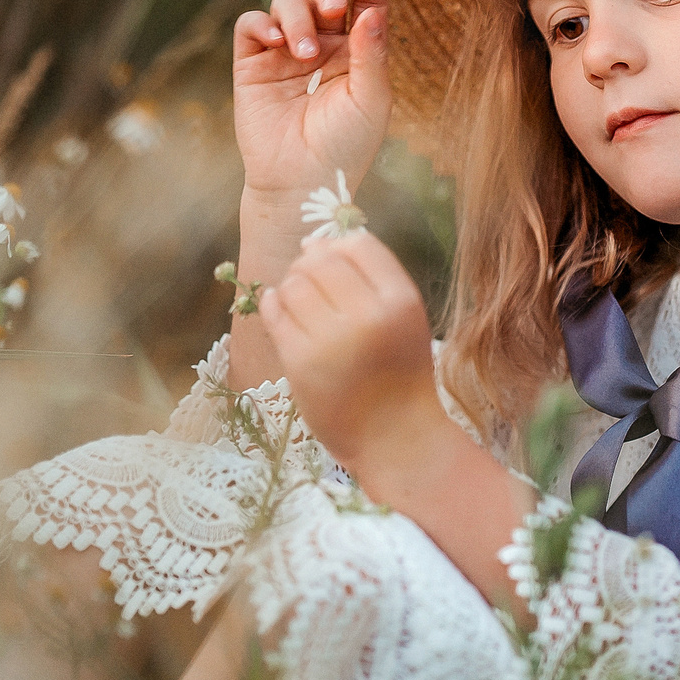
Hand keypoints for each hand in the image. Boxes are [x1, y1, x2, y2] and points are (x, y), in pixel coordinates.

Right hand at [232, 0, 391, 208]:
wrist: (302, 182)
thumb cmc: (345, 145)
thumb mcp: (370, 99)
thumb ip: (372, 53)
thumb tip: (372, 11)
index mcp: (357, 51)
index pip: (363, 3)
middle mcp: (323, 46)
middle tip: (333, 9)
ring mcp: (286, 52)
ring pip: (286, 1)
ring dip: (296, 16)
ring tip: (301, 52)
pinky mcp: (253, 63)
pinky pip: (252, 23)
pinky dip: (263, 23)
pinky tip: (277, 43)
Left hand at [257, 230, 443, 484]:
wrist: (395, 437)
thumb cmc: (399, 375)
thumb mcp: (405, 320)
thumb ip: (373, 279)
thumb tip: (314, 242)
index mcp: (400, 301)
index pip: (358, 244)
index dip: (339, 246)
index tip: (333, 262)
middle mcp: (368, 316)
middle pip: (320, 260)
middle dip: (309, 264)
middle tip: (312, 285)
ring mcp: (331, 340)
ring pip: (293, 284)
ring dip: (291, 287)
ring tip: (304, 307)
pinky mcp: (300, 362)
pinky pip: (275, 312)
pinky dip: (274, 305)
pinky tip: (285, 314)